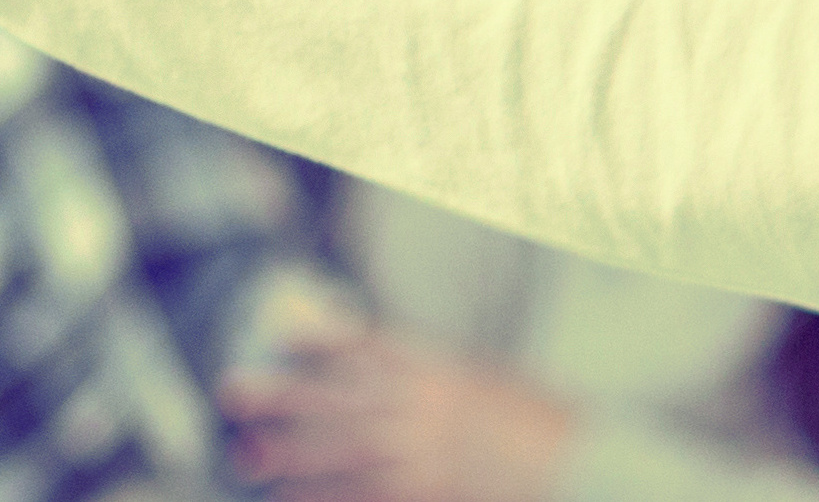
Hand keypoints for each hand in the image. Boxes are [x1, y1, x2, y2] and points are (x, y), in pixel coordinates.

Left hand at [220, 327, 578, 501]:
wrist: (586, 467)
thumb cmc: (544, 426)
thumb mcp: (493, 383)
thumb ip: (442, 377)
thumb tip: (389, 374)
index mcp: (443, 370)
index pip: (371, 347)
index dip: (322, 339)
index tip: (282, 333)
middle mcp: (425, 407)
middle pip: (337, 396)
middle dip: (281, 395)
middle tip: (232, 391)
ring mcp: (422, 451)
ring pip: (335, 449)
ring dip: (286, 453)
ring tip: (248, 456)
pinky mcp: (424, 491)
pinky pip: (356, 494)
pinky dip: (318, 496)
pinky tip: (288, 498)